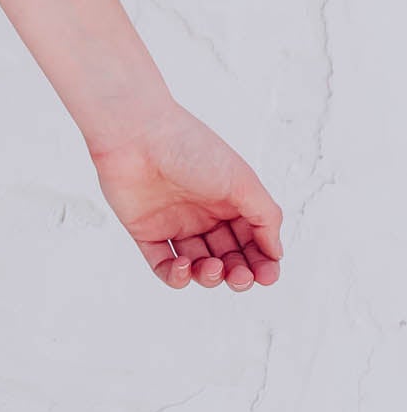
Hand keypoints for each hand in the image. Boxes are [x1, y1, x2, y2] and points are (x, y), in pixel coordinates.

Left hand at [90, 102, 283, 291]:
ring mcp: (174, 223)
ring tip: (212, 268)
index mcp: (229, 199)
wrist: (136, 133)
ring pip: (198, 266)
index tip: (267, 275)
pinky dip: (176, 276)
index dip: (262, 262)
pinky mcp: (145, 231)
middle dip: (239, 274)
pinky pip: (162, 265)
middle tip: (241, 277)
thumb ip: (265, 216)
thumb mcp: (242, 179)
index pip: (252, 240)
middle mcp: (203, 213)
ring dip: (210, 277)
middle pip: (228, 257)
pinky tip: (184, 268)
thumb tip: (276, 251)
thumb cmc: (189, 146)